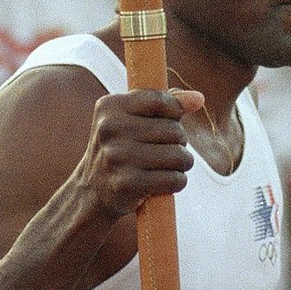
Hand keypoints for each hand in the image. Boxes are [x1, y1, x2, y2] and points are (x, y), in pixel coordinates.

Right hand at [79, 88, 202, 219]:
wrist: (92, 191)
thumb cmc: (121, 148)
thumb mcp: (132, 119)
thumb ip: (165, 104)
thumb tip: (198, 98)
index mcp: (109, 107)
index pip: (160, 100)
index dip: (175, 112)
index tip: (171, 121)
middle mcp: (110, 129)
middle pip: (174, 130)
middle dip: (179, 142)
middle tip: (165, 150)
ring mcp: (117, 157)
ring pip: (178, 155)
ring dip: (182, 163)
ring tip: (168, 166)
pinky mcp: (127, 184)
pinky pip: (174, 179)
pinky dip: (177, 182)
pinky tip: (163, 183)